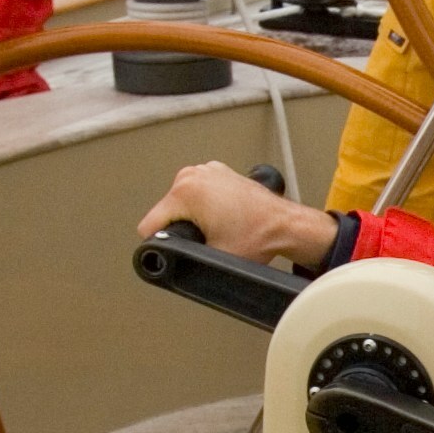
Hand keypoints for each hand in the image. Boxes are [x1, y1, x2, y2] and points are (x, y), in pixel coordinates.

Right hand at [138, 161, 336, 269]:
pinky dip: (203, 205)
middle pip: (166, 212)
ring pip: (179, 203)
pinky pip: (196, 193)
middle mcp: (193, 175)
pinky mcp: (215, 171)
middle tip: (207, 236)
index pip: (150, 224)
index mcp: (186, 192)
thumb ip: (183, 257)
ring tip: (217, 225)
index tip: (176, 248)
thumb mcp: (213, 256)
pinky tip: (222, 214)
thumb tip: (168, 262)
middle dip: (181, 227)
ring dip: (191, 216)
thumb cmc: (259, 236)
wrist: (284, 224)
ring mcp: (205, 170)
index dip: (160, 244)